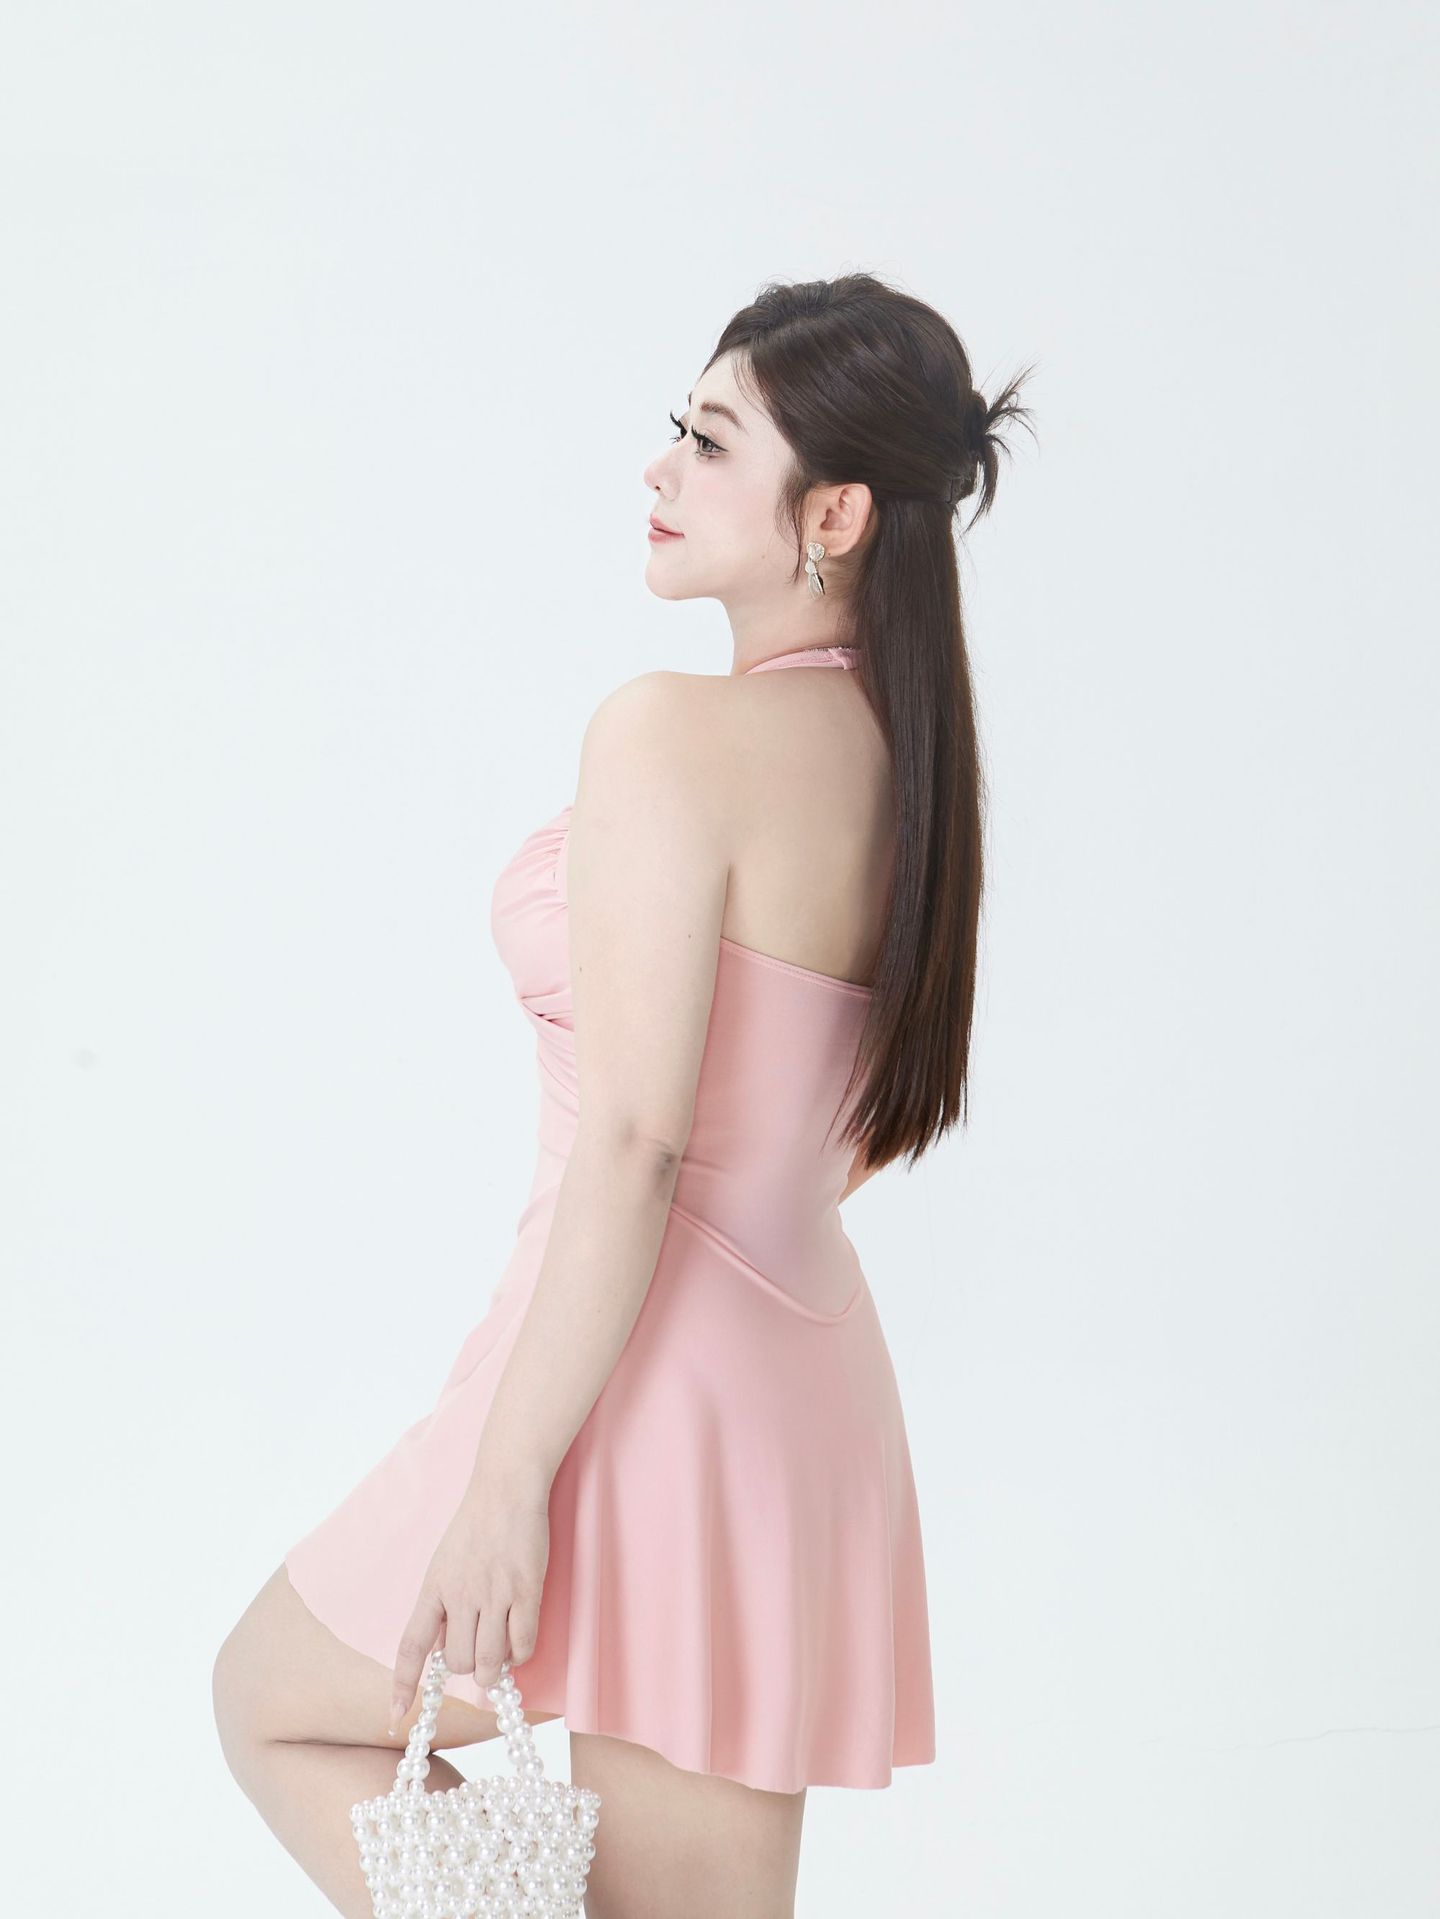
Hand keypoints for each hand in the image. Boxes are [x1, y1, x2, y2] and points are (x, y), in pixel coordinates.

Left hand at [388, 1478, 551, 1729]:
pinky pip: (523, 1645)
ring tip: (501, 1653)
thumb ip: (439, 1608)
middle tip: (480, 1645)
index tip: (395, 1716)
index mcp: (433, 1589)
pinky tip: (519, 1641)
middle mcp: (460, 1595)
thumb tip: (438, 1653)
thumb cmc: (475, 1526)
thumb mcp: (442, 1564)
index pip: (412, 1647)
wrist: (506, 1489)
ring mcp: (494, 1594)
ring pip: (490, 1661)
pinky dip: (521, 1655)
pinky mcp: (526, 1591)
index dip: (403, 1685)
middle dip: (470, 1666)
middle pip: (458, 1662)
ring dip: (496, 1668)